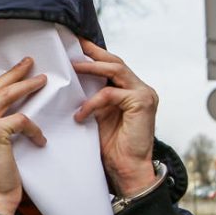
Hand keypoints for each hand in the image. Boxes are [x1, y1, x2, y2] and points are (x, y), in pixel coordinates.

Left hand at [72, 39, 157, 196]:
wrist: (127, 169)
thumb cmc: (112, 148)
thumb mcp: (98, 117)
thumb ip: (93, 100)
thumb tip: (72, 84)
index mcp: (132, 91)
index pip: (113, 67)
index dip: (96, 55)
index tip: (78, 45)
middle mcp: (141, 89)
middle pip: (116, 62)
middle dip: (94, 53)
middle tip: (75, 44)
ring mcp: (144, 94)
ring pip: (115, 71)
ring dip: (92, 68)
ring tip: (73, 67)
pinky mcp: (141, 103)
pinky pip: (110, 94)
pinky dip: (93, 102)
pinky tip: (81, 114)